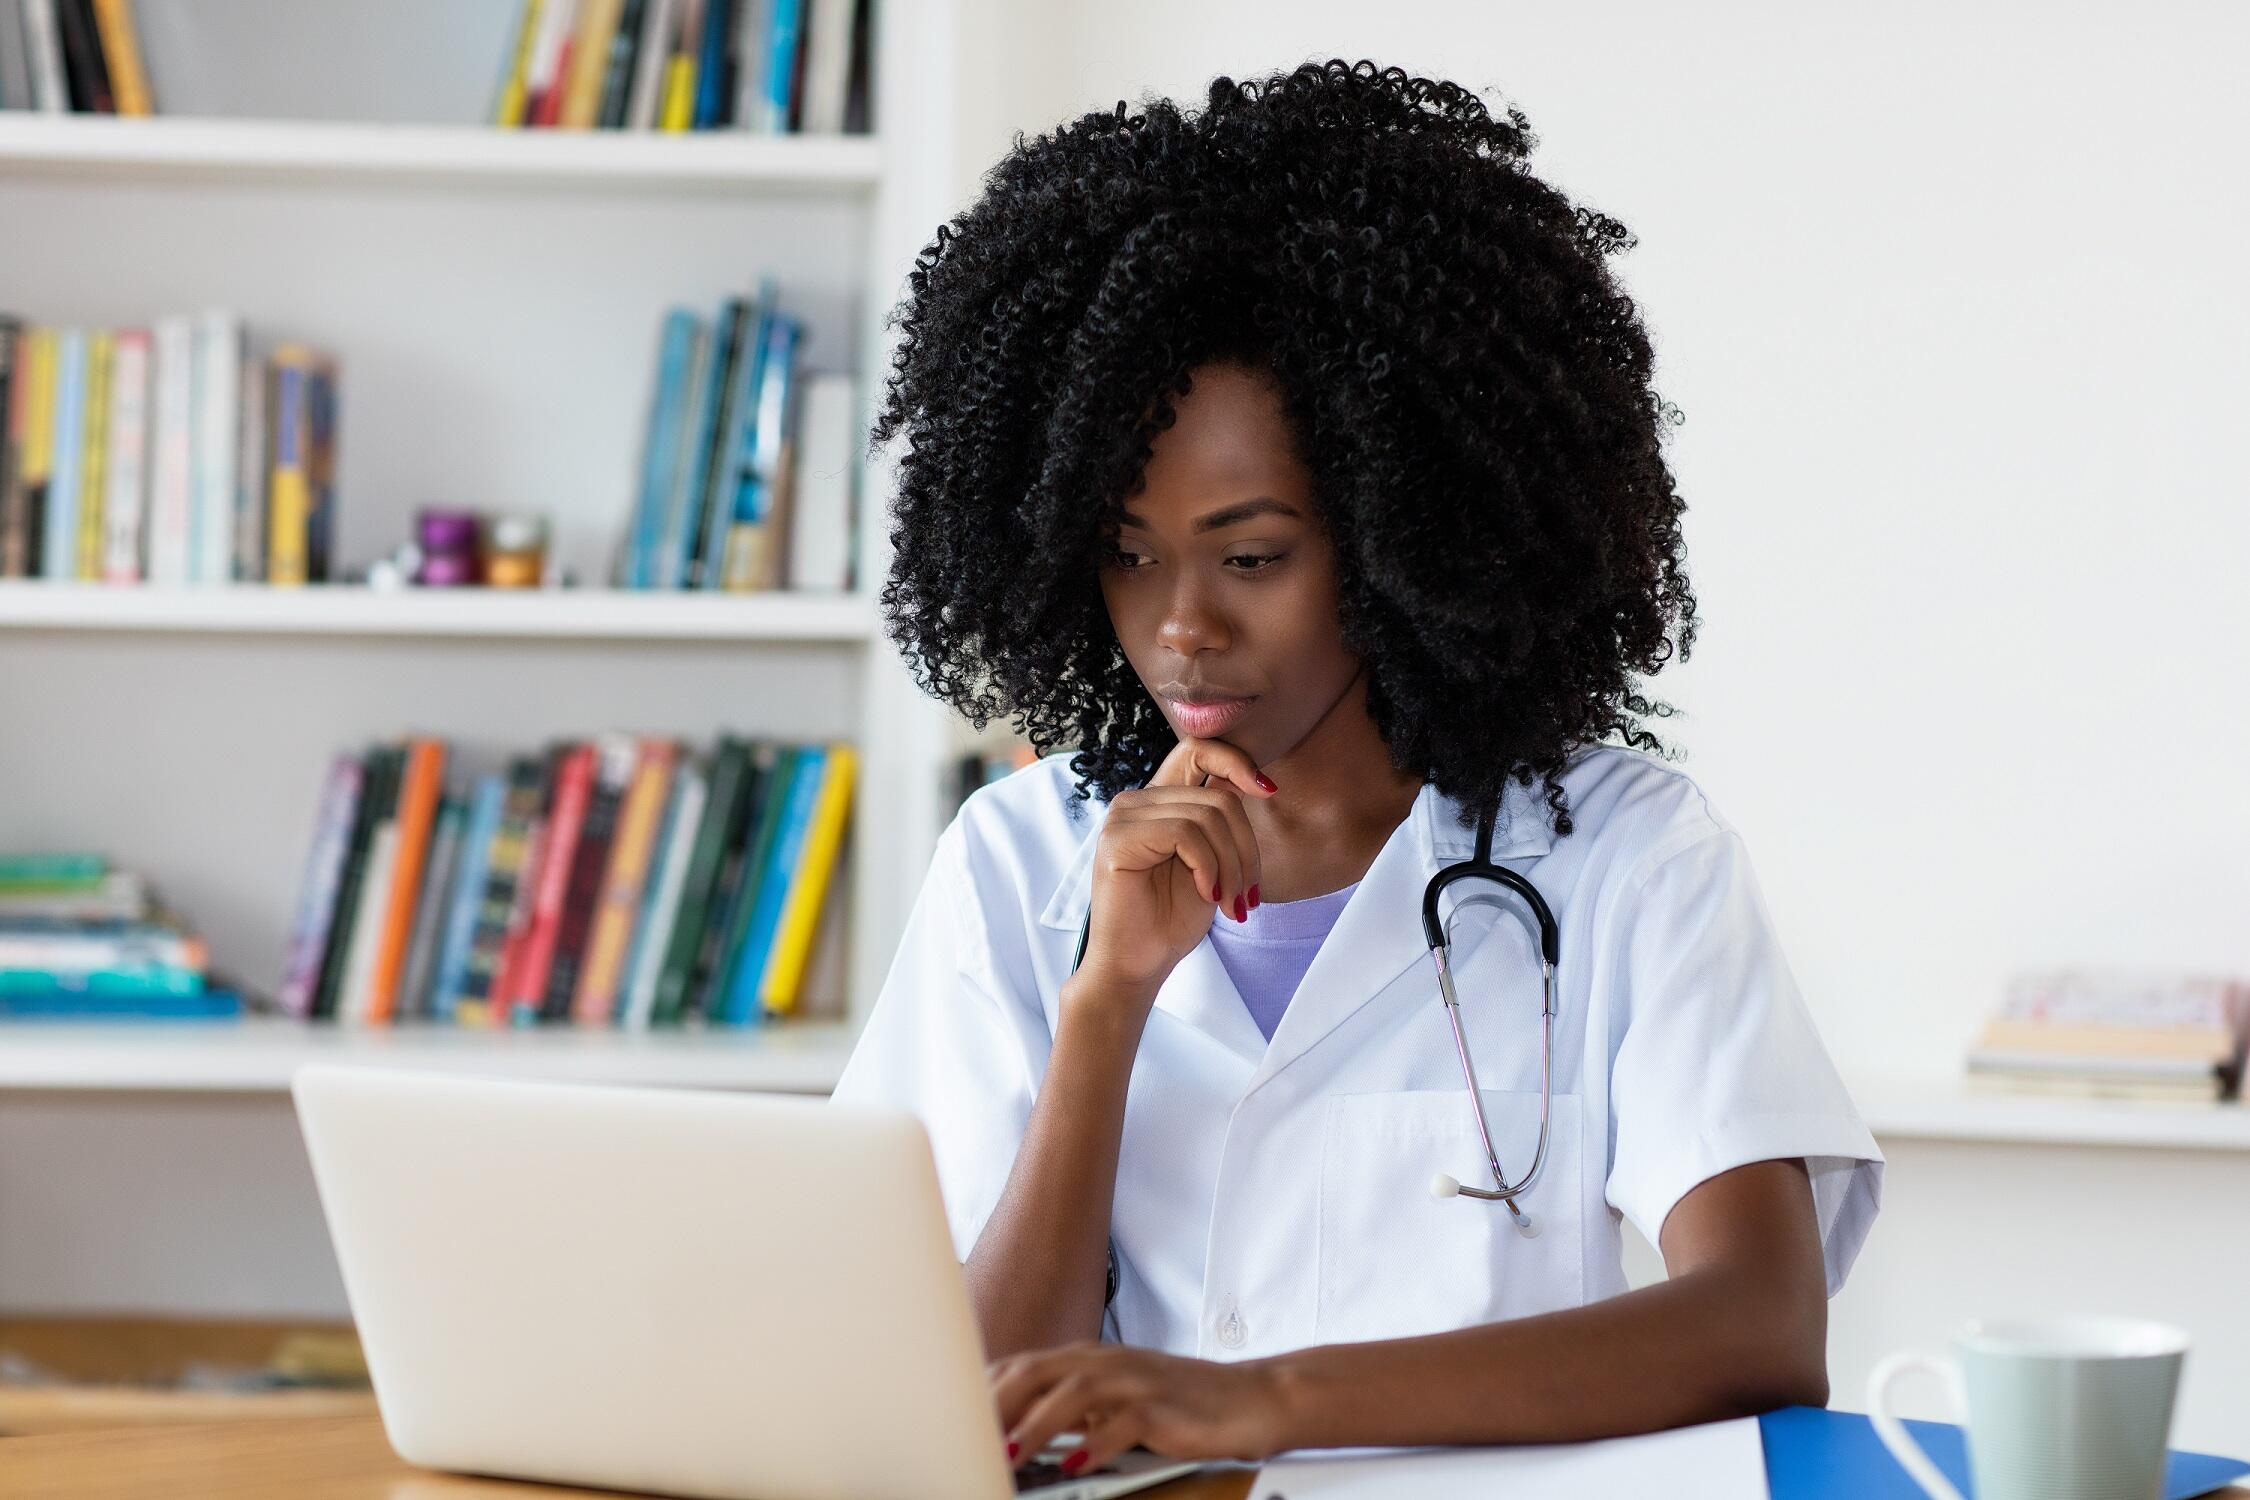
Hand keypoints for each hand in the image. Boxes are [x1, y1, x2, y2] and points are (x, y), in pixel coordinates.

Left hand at [990, 1342, 1291, 1474]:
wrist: (1249, 1398)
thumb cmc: (1177, 1406)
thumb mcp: (1112, 1403)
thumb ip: (1067, 1411)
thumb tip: (1011, 1434)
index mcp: (1085, 1360)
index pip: (1020, 1366)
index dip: (981, 1391)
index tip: (947, 1419)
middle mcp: (1105, 1363)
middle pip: (1035, 1372)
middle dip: (995, 1404)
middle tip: (963, 1437)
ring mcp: (1134, 1381)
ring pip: (1072, 1392)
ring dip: (1035, 1425)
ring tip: (1006, 1454)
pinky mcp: (1164, 1407)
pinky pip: (1125, 1421)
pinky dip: (1098, 1442)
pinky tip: (1078, 1463)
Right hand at [1071, 737, 1277, 999]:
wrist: (1138, 965)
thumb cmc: (1171, 920)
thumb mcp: (1211, 863)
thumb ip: (1220, 822)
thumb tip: (1253, 784)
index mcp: (1156, 802)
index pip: (1197, 751)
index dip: (1237, 761)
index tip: (1269, 791)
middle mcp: (1135, 801)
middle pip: (1218, 797)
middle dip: (1247, 849)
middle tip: (1250, 896)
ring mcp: (1122, 817)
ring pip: (1207, 817)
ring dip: (1233, 866)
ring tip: (1233, 904)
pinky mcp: (1117, 839)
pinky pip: (1185, 833)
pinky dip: (1209, 867)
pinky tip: (1209, 895)